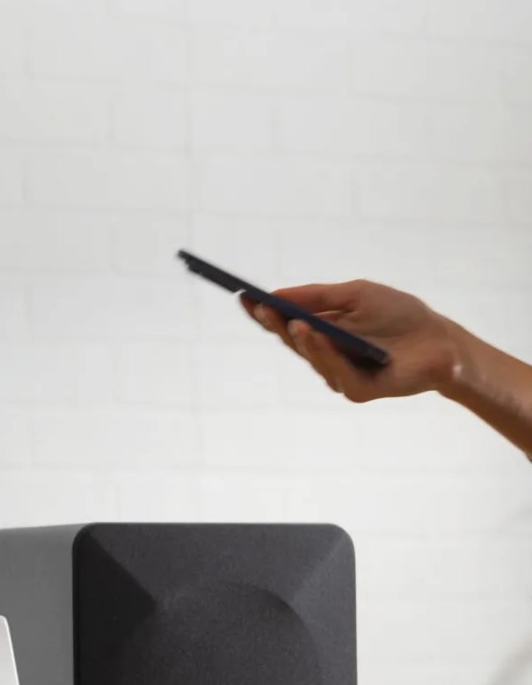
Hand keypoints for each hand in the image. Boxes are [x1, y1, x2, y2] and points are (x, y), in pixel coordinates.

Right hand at [243, 281, 464, 403]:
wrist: (440, 341)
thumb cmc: (400, 316)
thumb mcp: (356, 294)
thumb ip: (317, 296)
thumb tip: (276, 294)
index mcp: (321, 332)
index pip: (284, 323)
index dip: (263, 312)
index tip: (243, 297)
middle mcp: (324, 355)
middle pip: (290, 341)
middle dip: (273, 324)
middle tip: (259, 307)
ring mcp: (337, 374)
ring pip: (310, 357)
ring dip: (299, 339)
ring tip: (290, 320)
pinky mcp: (355, 389)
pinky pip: (334, 372)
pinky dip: (325, 354)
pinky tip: (316, 336)